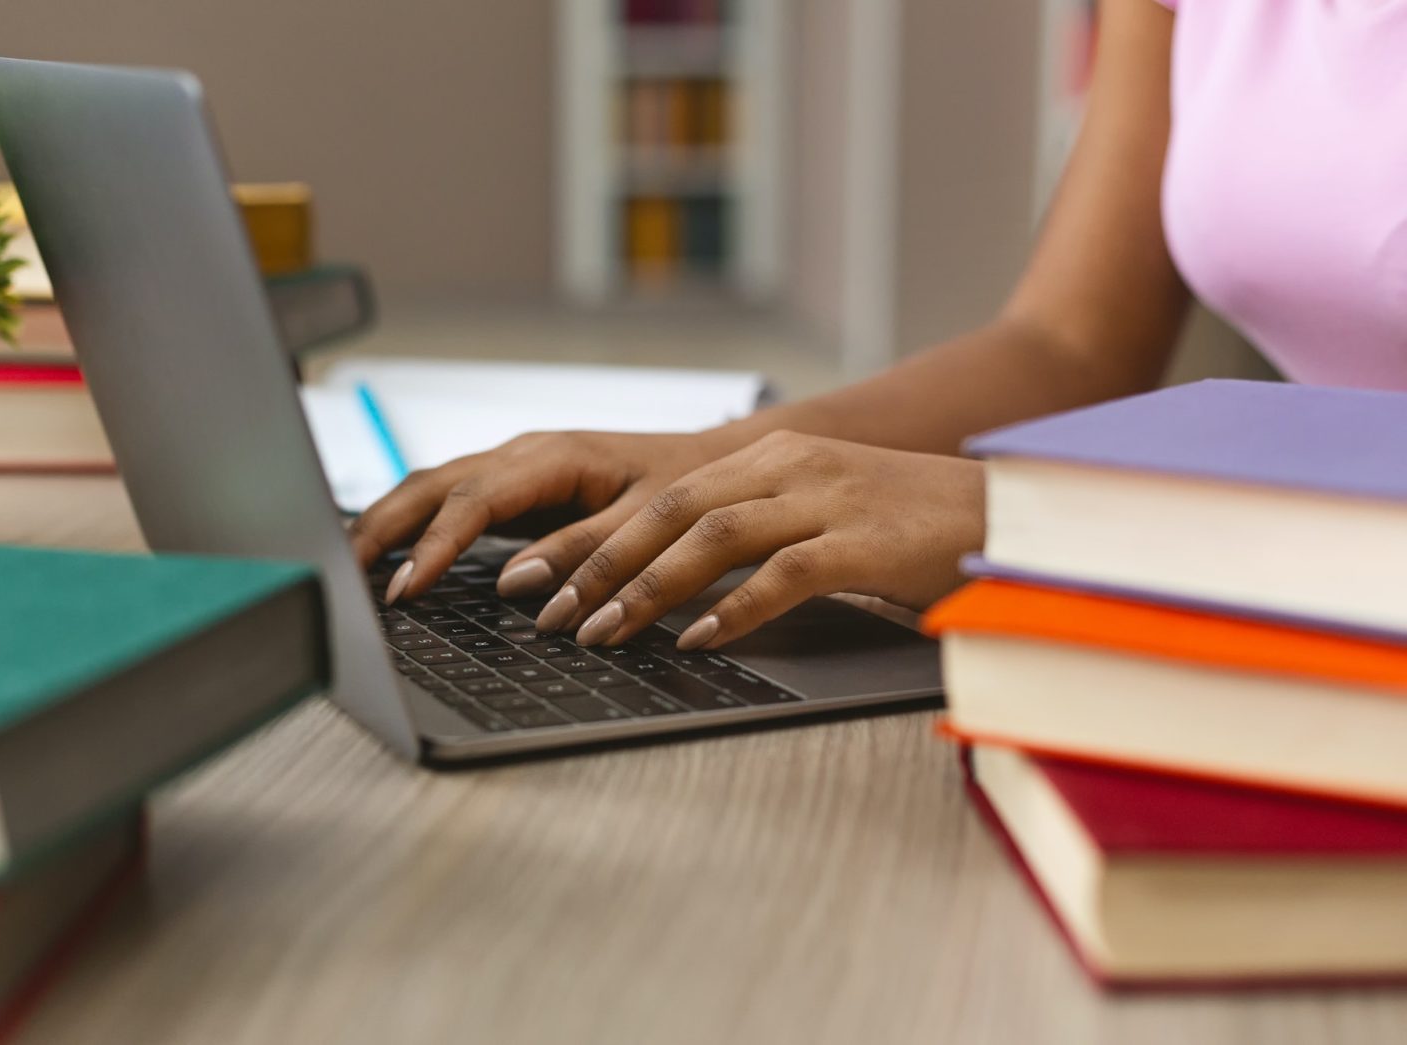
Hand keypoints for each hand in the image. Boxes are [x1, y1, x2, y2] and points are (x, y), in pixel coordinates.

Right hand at [349, 429, 735, 601]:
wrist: (712, 465)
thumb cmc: (687, 490)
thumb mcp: (645, 522)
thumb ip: (585, 551)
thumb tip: (519, 582)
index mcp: (552, 458)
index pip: (472, 502)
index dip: (434, 546)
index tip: (405, 589)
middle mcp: (522, 456)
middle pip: (431, 486)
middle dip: (382, 528)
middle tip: (344, 577)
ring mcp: (513, 470)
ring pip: (431, 489)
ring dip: (388, 524)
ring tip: (347, 569)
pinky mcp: (515, 489)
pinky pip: (450, 502)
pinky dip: (414, 526)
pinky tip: (391, 556)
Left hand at [530, 431, 984, 649]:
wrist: (1010, 514)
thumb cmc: (910, 526)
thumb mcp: (820, 514)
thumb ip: (755, 536)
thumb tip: (683, 590)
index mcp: (771, 455)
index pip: (665, 496)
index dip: (599, 540)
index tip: (550, 584)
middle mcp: (791, 464)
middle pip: (672, 511)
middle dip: (604, 565)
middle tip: (557, 616)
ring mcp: (828, 498)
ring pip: (713, 537)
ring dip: (650, 589)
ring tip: (607, 633)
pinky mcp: (864, 539)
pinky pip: (782, 573)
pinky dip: (735, 608)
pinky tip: (700, 640)